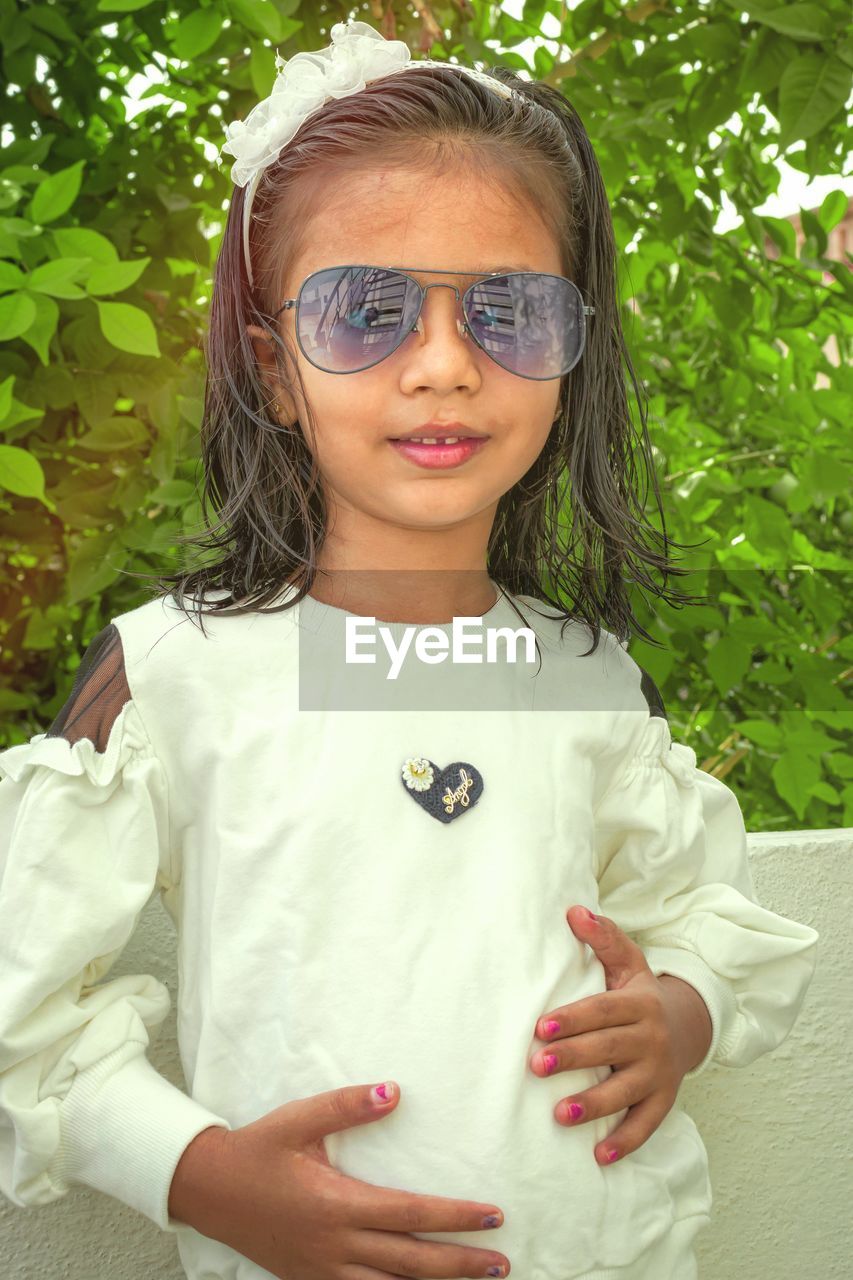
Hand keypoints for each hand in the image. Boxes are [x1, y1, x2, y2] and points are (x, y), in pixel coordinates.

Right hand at [169, 1080, 511, 1279]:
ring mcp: (322, 1271)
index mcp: (337, 1205)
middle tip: (503, 1263)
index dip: (456, 1218)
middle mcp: (335, 1245)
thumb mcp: (298, 1119)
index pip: (411, 1215)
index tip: (492, 1216)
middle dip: (461, 1265)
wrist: (208, 1190)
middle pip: (411, 1263)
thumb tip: (394, 1092)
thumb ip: (347, 1106)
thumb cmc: (258, 1150)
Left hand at [529, 906, 712, 1166]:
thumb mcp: (629, 962)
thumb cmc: (641, 994)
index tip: (540, 1026)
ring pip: (627, 1091)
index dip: (573, 1018)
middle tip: (536, 1065)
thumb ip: (603, 938)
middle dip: (573, 1058)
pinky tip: (599, 1156)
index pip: (603, 1011)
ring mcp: (659, 1073)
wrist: (688, 1026)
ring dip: (594, 1104)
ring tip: (560, 1114)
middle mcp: (652, 1039)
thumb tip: (574, 911)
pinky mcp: (664, 1100)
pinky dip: (625, 1141)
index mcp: (640, 1003)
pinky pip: (646, 1125)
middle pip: (610, 1049)